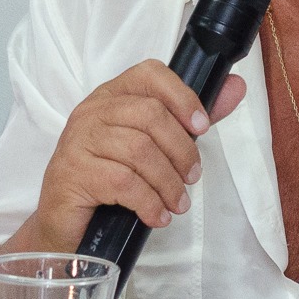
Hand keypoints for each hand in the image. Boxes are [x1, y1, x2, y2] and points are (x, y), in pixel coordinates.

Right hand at [28, 60, 246, 251]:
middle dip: (182, 150)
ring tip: (176, 203)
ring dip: (168, 183)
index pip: (148, 74)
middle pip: (149, 114)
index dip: (181, 96)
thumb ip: (188, 120)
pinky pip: (124, 182)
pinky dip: (150, 203)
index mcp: (110, 98)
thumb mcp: (150, 147)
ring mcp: (77, 141)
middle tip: (192, 177)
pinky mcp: (72, 173)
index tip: (202, 127)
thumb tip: (234, 87)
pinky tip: (157, 216)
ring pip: (139, 150)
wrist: (63, 225)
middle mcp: (90, 112)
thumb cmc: (108, 182)